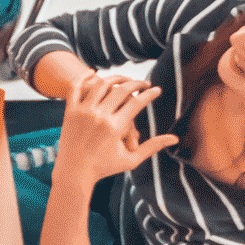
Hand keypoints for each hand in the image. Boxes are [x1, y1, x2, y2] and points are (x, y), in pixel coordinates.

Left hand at [53, 72, 179, 186]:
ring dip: (115, 78)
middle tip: (144, 84)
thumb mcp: (131, 159)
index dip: (149, 94)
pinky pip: (76, 87)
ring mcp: (83, 111)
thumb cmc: (104, 167)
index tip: (157, 89)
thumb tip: (174, 138)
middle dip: (136, 84)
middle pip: (121, 90)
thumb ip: (152, 146)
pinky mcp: (70, 111)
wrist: (73, 171)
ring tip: (125, 80)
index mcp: (115, 128)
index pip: (137, 102)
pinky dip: (83, 77)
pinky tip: (93, 73)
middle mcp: (99, 116)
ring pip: (101, 84)